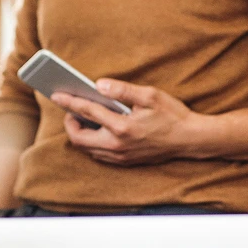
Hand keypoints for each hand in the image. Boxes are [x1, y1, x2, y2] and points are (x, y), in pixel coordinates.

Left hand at [52, 79, 201, 165]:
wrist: (190, 139)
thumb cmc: (172, 115)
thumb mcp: (149, 96)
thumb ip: (122, 90)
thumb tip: (98, 85)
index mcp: (122, 127)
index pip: (88, 113)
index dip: (70, 102)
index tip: (57, 94)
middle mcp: (118, 146)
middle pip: (79, 139)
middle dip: (70, 123)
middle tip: (70, 110)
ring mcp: (121, 157)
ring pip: (88, 149)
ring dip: (81, 134)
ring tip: (81, 117)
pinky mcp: (126, 162)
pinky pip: (100, 154)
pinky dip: (93, 142)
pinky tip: (97, 129)